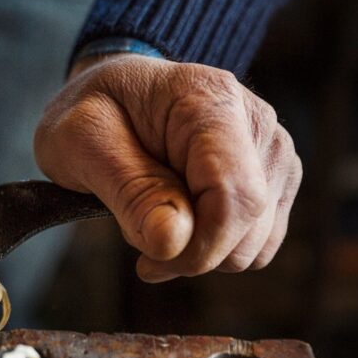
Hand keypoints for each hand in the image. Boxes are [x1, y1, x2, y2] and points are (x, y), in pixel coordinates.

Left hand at [35, 54, 300, 282]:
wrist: (113, 94)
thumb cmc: (91, 111)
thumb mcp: (82, 143)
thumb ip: (129, 191)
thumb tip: (174, 242)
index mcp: (211, 100)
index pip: (234, 195)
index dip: (197, 247)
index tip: (146, 263)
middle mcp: (257, 123)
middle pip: (250, 222)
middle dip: (191, 254)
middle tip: (136, 235)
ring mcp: (273, 152)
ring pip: (257, 242)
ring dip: (201, 252)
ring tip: (153, 219)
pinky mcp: (275, 180)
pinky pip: (259, 244)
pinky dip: (217, 250)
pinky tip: (179, 226)